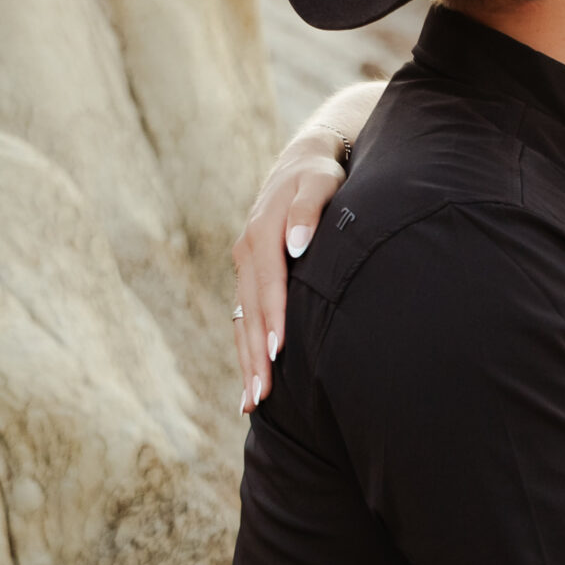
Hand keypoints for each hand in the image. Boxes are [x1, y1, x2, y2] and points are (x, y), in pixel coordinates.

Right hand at [230, 131, 347, 410]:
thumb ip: (308, 210)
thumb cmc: (320, 174)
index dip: (273, 318)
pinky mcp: (250, 278)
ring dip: (246, 362)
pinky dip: (246, 351)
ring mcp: (245, 267)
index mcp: (263, 232)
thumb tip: (295, 245)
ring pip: (243, 322)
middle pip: (249, 311)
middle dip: (255, 355)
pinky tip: (250, 384)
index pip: (269, 283)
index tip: (279, 353)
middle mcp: (247, 253)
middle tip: (262, 395)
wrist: (302, 162)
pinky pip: (244, 320)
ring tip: (252, 402)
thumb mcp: (320, 181)